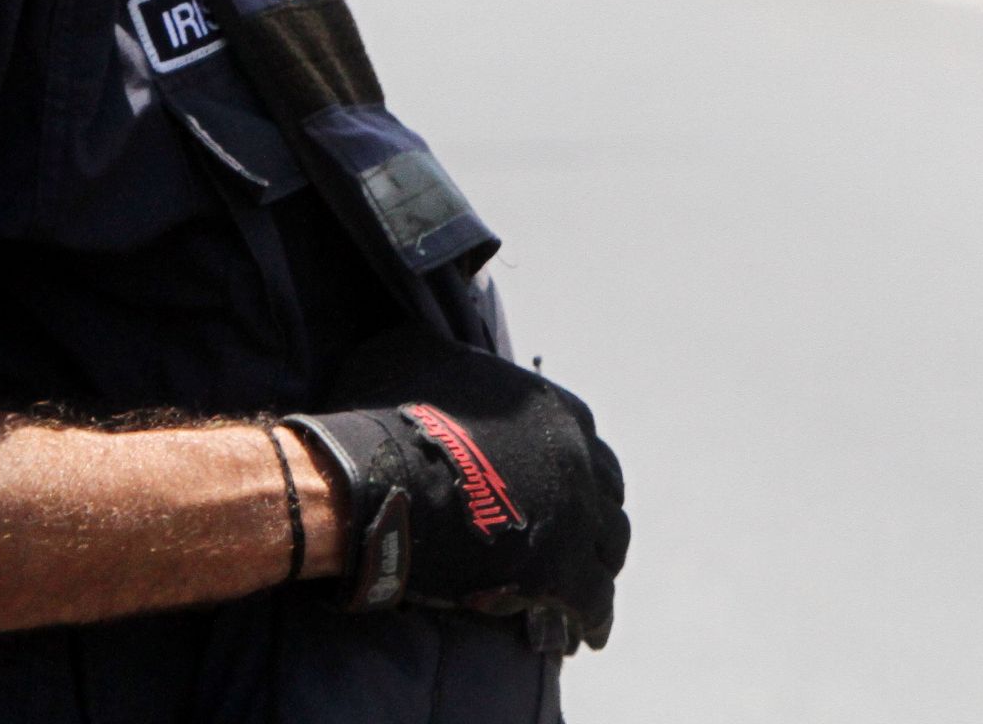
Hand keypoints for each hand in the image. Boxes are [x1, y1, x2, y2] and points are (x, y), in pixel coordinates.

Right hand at [290, 327, 628, 648]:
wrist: (373, 478)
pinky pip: (594, 601)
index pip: (588, 446)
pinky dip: (593, 618)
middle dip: (596, 519)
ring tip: (583, 588)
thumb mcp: (418, 352)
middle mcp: (578, 456)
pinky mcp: (560, 568)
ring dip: (598, 567)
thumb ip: (448, 354)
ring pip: (609, 548)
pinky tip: (586, 634)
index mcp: (555, 409)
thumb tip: (437, 347)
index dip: (578, 473)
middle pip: (608, 496)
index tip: (562, 493)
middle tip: (575, 542)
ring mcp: (574, 512)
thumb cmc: (384, 414)